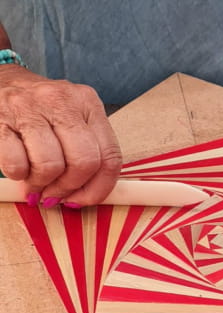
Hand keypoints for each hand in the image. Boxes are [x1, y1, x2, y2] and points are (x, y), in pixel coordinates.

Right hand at [0, 64, 121, 207]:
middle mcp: (64, 101)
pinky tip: (19, 168)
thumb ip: (87, 152)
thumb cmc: (42, 110)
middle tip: (55, 194)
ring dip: (42, 184)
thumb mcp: (73, 121)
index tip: (83, 199)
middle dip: (70, 187)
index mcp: (89, 104)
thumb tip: (86, 196)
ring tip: (35, 182)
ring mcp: (30, 107)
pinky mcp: (0, 118)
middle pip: (85, 162)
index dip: (99, 188)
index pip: (110, 156)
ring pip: (51, 166)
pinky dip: (18, 175)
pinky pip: (17, 164)